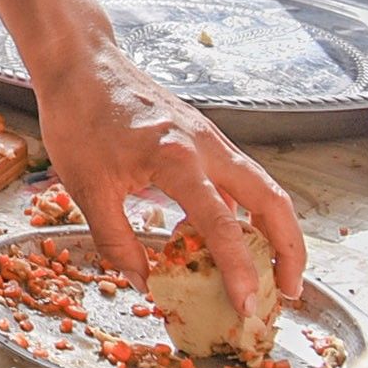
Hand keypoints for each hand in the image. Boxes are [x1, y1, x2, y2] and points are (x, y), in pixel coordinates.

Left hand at [31, 37, 306, 327]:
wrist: (79, 61)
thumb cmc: (78, 116)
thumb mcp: (85, 186)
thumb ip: (115, 239)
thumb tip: (141, 281)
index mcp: (177, 159)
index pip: (223, 225)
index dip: (240, 270)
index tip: (247, 305)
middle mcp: (206, 146)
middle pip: (273, 201)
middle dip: (290, 249)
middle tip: (288, 290)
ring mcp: (208, 138)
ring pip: (262, 187)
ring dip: (274, 228)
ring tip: (269, 269)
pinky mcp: (201, 134)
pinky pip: (238, 176)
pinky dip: (245, 208)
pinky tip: (224, 233)